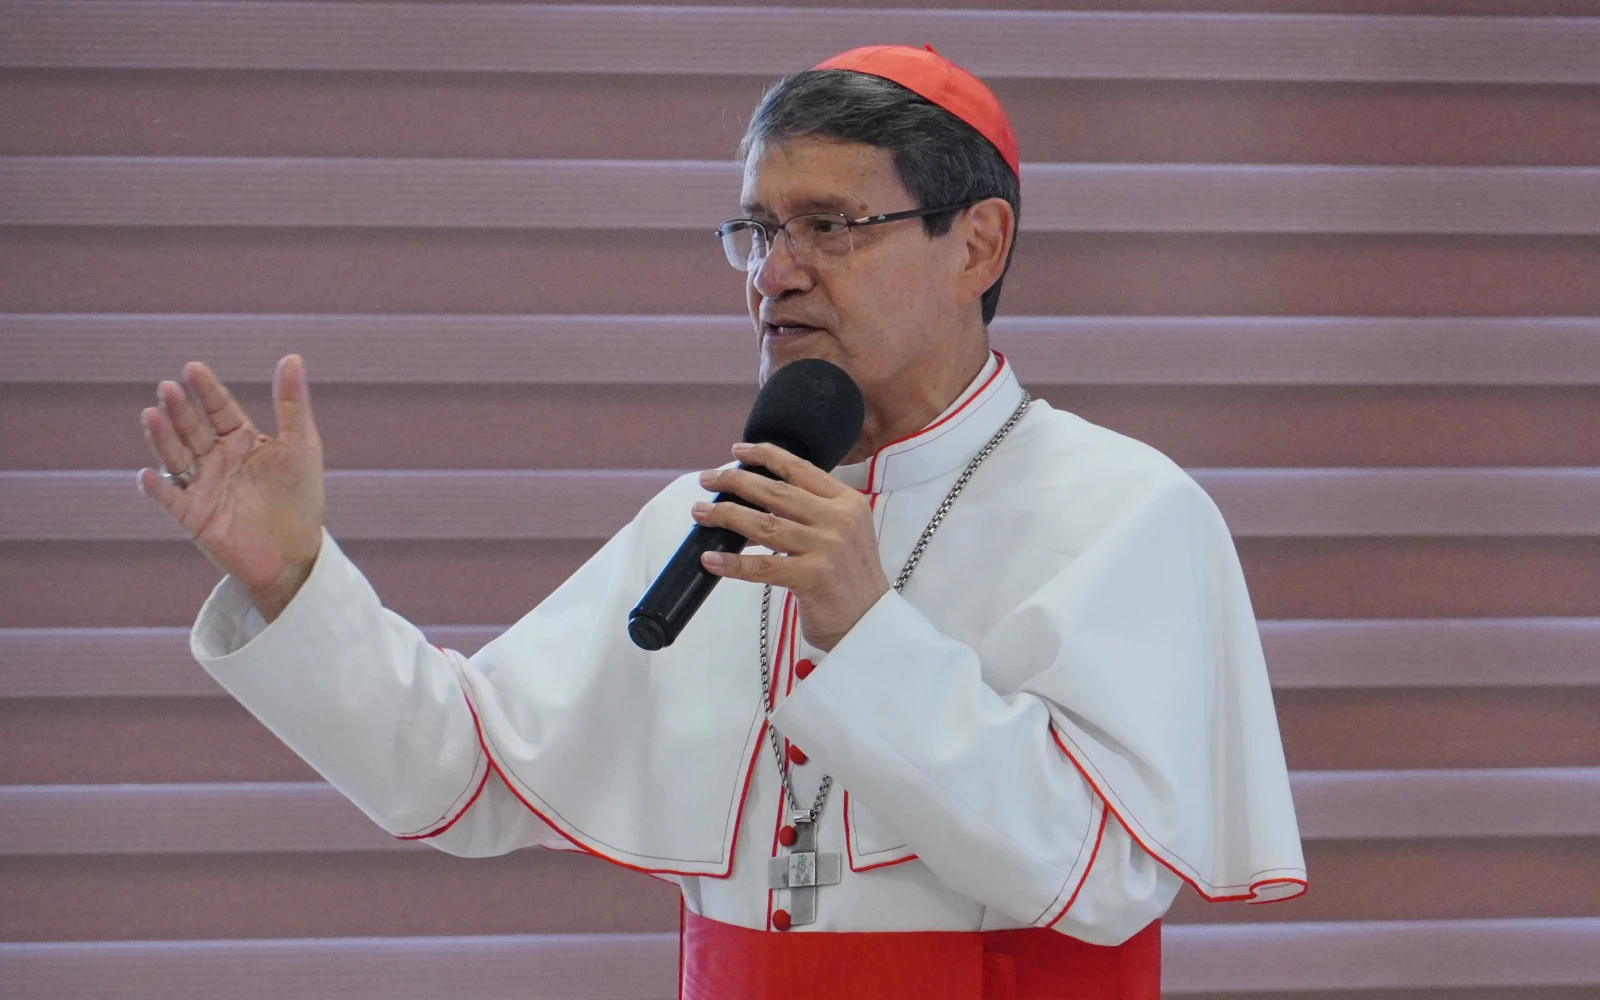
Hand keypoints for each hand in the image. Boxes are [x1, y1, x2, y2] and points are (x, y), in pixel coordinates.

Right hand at [136, 354, 325, 621]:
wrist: (297, 553)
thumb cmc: (300, 497)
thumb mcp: (300, 446)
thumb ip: (292, 404)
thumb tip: (292, 357)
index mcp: (239, 440)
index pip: (218, 408)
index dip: (206, 390)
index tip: (193, 369)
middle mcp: (215, 459)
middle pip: (192, 428)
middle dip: (180, 409)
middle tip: (169, 388)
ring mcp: (201, 486)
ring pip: (175, 456)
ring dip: (162, 438)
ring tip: (151, 415)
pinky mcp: (193, 516)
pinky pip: (171, 500)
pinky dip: (157, 488)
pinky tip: (147, 475)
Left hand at [693, 442, 888, 651]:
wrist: (870, 623)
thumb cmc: (849, 579)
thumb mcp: (843, 533)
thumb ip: (812, 513)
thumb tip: (755, 502)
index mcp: (847, 502)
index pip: (800, 469)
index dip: (766, 456)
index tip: (738, 451)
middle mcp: (838, 519)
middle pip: (776, 493)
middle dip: (736, 482)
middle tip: (707, 479)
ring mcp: (826, 548)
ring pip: (764, 525)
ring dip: (726, 516)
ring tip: (700, 512)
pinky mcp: (812, 577)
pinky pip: (762, 567)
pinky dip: (732, 562)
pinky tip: (710, 559)